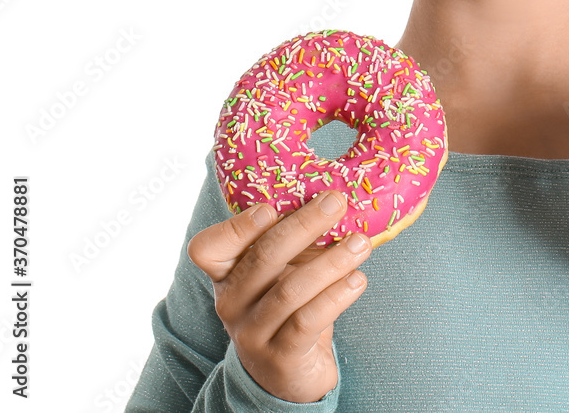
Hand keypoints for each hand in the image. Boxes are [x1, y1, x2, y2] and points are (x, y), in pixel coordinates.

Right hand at [187, 190, 370, 402]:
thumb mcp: (283, 270)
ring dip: (331, 261)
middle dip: (304, 224)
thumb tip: (334, 196)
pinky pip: (307, 321)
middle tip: (336, 202)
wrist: (291, 372)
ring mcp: (253, 333)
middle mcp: (232, 303)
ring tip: (361, 243)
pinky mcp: (280, 358)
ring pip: (290, 290)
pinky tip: (358, 280)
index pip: (208, 249)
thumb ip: (295, 238)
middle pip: (263, 257)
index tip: (271, 207)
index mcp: (226, 274)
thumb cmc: (288, 306)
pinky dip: (336, 296)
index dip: (236, 227)